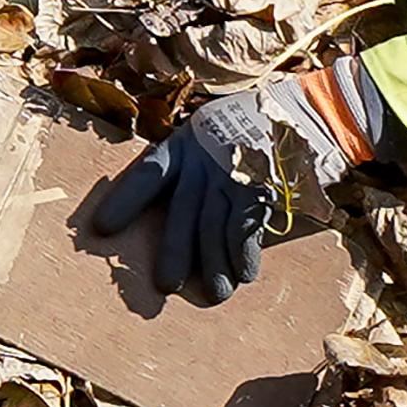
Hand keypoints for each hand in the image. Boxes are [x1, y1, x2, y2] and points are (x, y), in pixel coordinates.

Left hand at [80, 63, 382, 303]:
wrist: (305, 111)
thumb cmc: (244, 128)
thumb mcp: (206, 134)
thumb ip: (186, 165)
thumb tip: (158, 212)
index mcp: (184, 144)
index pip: (147, 172)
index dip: (124, 200)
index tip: (101, 230)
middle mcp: (206, 160)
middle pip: (184, 211)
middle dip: (175, 250)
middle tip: (165, 286)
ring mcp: (237, 174)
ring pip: (217, 225)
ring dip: (215, 263)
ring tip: (214, 294)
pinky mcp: (266, 186)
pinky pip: (251, 224)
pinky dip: (246, 252)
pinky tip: (243, 276)